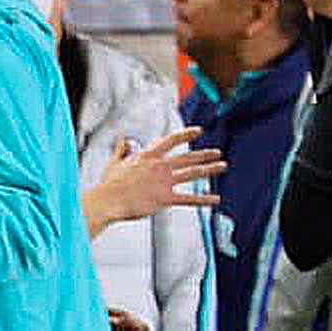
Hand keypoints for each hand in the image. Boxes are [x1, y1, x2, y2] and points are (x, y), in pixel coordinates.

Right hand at [83, 128, 224, 236]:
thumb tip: (124, 140)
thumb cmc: (109, 184)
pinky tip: (216, 199)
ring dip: (209, 169)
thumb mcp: (115, 163)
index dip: (186, 134)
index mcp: (148, 156)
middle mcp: (160, 166)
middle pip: (187, 157)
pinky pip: (189, 198)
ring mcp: (164, 182)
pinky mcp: (165, 198)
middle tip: (217, 153)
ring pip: (192, 173)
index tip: (198, 130)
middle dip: (204, 154)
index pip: (171, 140)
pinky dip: (204, 199)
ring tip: (222, 166)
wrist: (109, 200)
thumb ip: (122, 150)